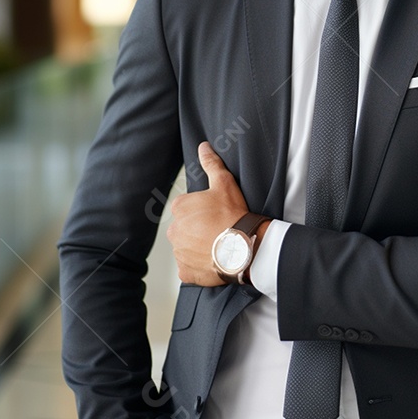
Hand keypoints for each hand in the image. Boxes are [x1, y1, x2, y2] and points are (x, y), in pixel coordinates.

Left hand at [167, 141, 249, 284]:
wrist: (243, 248)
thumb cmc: (233, 216)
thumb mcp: (225, 183)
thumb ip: (211, 164)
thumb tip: (203, 147)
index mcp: (179, 208)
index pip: (186, 207)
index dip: (203, 210)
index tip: (216, 214)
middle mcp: (174, 230)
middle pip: (185, 227)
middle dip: (198, 229)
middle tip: (218, 229)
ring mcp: (179, 252)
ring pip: (187, 247)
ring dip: (199, 246)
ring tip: (219, 245)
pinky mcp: (186, 271)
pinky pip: (189, 267)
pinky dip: (199, 264)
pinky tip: (214, 258)